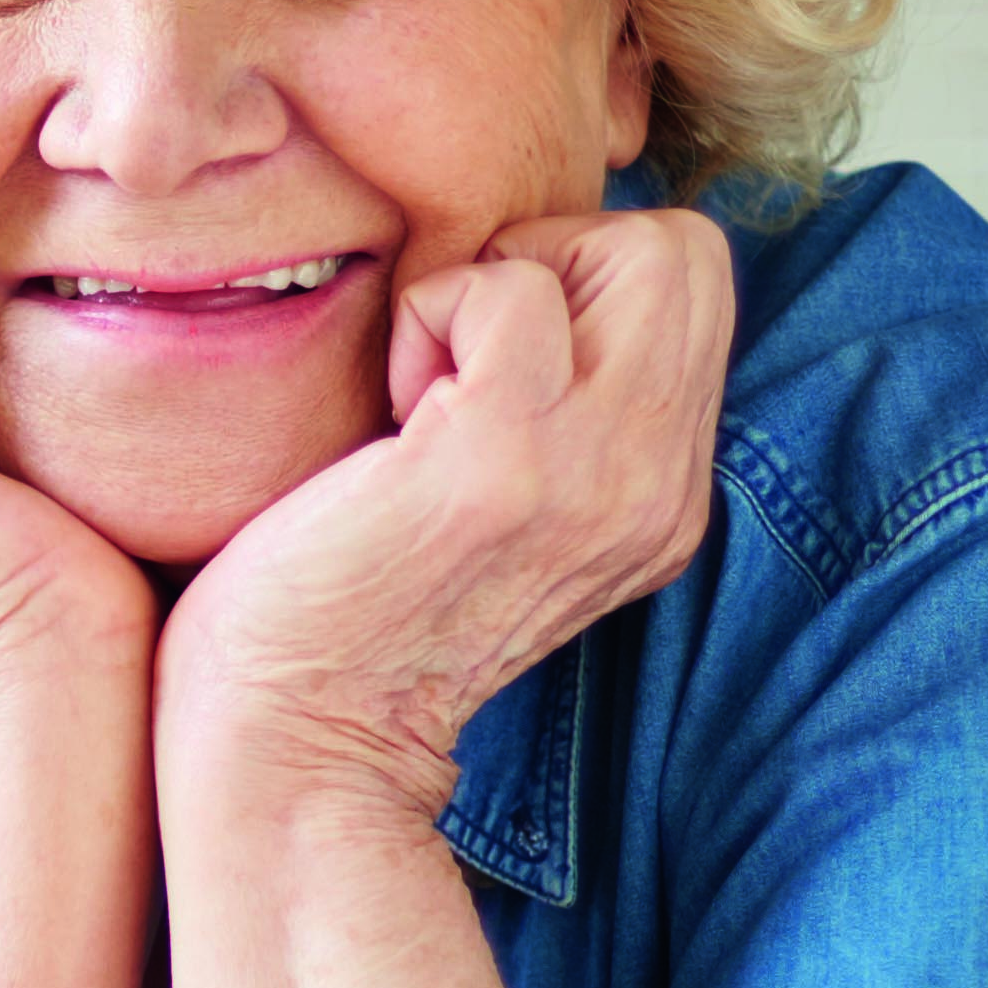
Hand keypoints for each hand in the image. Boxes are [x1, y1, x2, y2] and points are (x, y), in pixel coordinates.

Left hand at [163, 207, 728, 819]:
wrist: (295, 740)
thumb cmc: (351, 606)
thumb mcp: (502, 504)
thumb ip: (558, 410)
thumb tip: (531, 276)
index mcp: (662, 498)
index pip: (692, 294)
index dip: (578, 285)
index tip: (484, 370)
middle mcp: (659, 487)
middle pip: (686, 253)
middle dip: (562, 256)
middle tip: (465, 355)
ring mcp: (598, 472)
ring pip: (628, 247)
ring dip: (496, 284)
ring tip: (429, 394)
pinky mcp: (503, 459)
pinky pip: (505, 288)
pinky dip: (432, 313)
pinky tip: (390, 418)